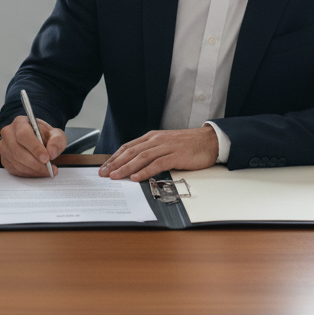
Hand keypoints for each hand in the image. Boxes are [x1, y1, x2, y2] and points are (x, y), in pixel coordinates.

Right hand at [0, 115, 65, 176]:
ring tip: (46, 171)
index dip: (35, 148)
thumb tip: (51, 153)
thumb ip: (57, 141)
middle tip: (49, 169)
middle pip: (18, 151)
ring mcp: (4, 147)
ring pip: (16, 162)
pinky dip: (28, 173)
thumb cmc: (43, 135)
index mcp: (20, 123)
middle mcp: (8, 133)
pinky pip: (14, 169)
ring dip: (33, 170)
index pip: (24, 135)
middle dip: (36, 164)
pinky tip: (37, 172)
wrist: (35, 139)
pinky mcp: (3, 159)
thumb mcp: (55, 134)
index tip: (46, 158)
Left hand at [99, 127, 218, 180]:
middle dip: (115, 163)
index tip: (104, 167)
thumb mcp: (166, 144)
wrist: (210, 140)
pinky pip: (157, 164)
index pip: (128, 147)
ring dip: (126, 167)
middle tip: (103, 174)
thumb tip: (135, 164)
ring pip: (141, 157)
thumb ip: (152, 151)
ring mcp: (166, 147)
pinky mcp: (176, 155)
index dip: (114, 157)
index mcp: (152, 137)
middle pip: (131, 152)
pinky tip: (136, 177)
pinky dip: (145, 171)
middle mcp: (157, 140)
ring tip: (115, 176)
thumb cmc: (188, 145)